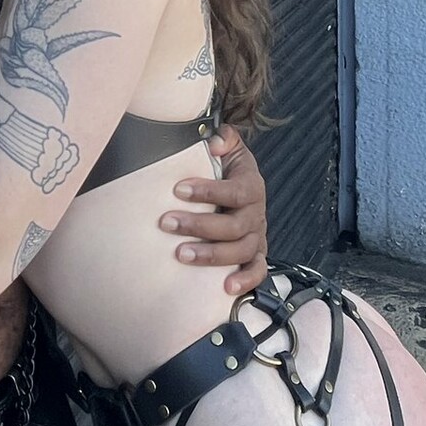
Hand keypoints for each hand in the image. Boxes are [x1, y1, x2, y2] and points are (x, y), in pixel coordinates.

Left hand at [158, 124, 268, 295]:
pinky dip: (245, 280)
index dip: (207, 191)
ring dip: (211, 255)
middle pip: (233, 226)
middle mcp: (256, 214)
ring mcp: (256, 237)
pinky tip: (226, 287)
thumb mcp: (229, 149)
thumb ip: (224, 139)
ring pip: (240, 250)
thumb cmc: (228, 172)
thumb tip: (215, 142)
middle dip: (198, 225)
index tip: (178, 189)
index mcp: (251, 187)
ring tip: (180, 254)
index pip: (234, 191)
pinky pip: (258, 270)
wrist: (243, 191)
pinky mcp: (255, 255)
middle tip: (167, 223)